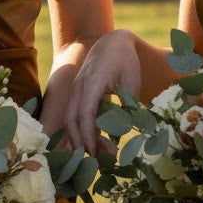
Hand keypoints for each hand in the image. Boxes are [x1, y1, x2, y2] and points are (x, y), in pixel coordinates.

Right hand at [65, 30, 141, 153]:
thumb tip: (123, 133)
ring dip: (83, 138)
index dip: (88, 135)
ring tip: (102, 153)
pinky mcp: (78, 96)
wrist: (112, 43)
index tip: (96, 152)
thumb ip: (126, 106)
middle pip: (71, 120)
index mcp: (92, 82)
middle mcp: (79, 88)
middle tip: (97, 159)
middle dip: (81, 142)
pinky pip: (77, 116)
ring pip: (71, 120)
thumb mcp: (131, 82)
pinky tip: (98, 142)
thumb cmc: (125, 61)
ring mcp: (76, 91)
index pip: (84, 114)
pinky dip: (85, 130)